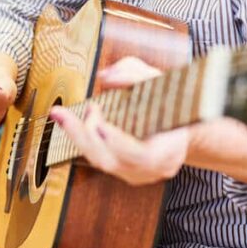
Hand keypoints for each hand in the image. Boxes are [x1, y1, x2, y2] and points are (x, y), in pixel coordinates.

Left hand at [49, 57, 189, 186]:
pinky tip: (70, 123)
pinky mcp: (124, 171)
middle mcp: (153, 168)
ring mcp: (137, 174)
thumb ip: (134, 74)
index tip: (101, 125)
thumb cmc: (174, 103)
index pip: (144, 156)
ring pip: (101, 162)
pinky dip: (83, 140)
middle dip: (86, 135)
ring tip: (63, 114)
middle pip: (112, 160)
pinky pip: (98, 159)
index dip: (120, 143)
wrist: (183, 127)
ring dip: (78, 136)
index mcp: (171, 149)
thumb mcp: (161, 81)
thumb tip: (104, 77)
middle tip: (74, 111)